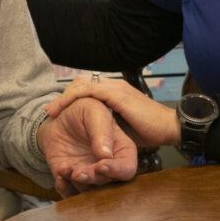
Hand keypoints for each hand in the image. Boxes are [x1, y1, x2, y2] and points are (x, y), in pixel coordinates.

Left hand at [37, 97, 137, 196]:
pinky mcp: (72, 181)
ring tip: (65, 168)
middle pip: (108, 183)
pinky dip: (64, 187)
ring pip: (88, 191)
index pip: (127, 168)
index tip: (101, 165)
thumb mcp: (93, 112)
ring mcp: (90, 175)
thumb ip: (102, 131)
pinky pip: (70, 193)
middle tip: (79, 172)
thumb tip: (106, 155)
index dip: (116, 170)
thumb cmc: (81, 112)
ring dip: (76, 183)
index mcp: (121, 150)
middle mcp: (108, 166)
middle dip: (92, 179)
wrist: (58, 119)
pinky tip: (60, 172)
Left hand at [44, 77, 180, 148]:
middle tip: (50, 110)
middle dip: (64, 96)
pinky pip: (88, 91)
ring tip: (52, 110)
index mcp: (115, 92)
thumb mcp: (122, 127)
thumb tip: (94, 137)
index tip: (56, 110)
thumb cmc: (149, 130)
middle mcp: (113, 86)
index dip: (71, 97)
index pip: (87, 88)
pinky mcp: (116, 95)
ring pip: (82, 85)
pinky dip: (73, 98)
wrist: (169, 127)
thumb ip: (108, 126)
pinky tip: (63, 109)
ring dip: (65, 97)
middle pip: (81, 83)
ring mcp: (115, 88)